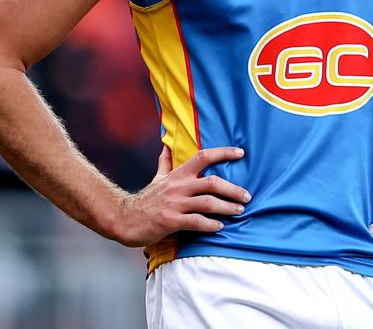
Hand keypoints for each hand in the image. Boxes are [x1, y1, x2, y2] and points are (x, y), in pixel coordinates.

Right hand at [110, 145, 249, 246]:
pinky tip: (220, 227)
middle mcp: (179, 186)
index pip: (203, 157)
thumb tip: (167, 145)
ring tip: (239, 211)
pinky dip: (210, 224)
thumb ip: (166, 162)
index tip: (240, 153)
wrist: (126, 219)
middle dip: (232, 189)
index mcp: (178, 174)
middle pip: (212, 183)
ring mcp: (175, 204)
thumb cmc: (146, 199)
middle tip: (247, 196)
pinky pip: (196, 222)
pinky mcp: (171, 221)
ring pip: (208, 203)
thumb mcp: (157, 178)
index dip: (223, 153)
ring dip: (227, 207)